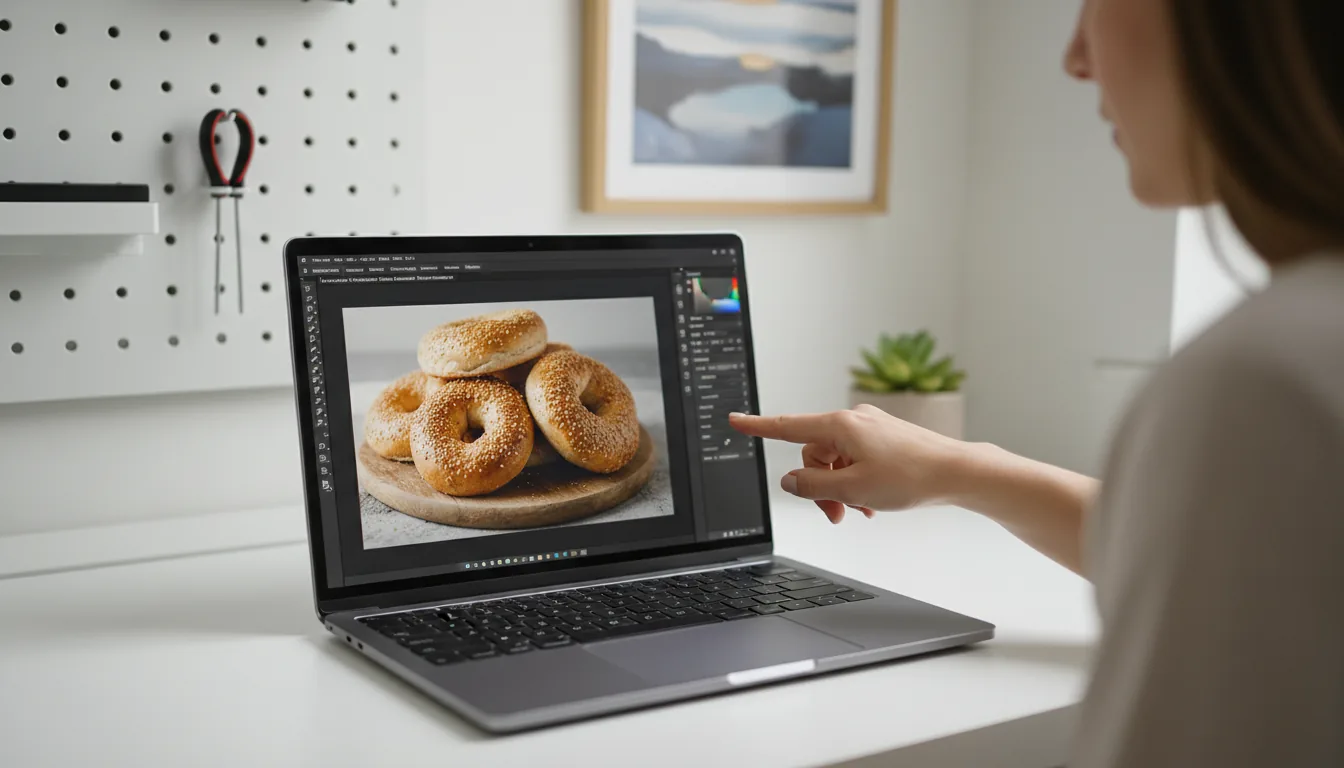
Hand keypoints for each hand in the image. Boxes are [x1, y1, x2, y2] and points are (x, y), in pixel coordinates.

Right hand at [729, 405, 973, 522]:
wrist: (957, 472)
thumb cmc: (912, 476)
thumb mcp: (853, 489)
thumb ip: (813, 486)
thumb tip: (790, 481)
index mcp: (840, 426)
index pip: (787, 427)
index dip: (758, 427)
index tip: (735, 421)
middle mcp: (853, 421)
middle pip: (813, 455)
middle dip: (819, 487)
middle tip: (836, 514)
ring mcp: (870, 429)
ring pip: (835, 462)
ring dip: (840, 489)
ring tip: (860, 510)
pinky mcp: (884, 439)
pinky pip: (856, 462)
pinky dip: (857, 483)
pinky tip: (873, 503)